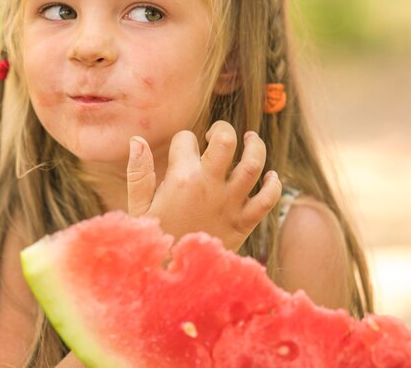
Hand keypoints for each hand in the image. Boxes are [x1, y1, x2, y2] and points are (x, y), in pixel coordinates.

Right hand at [126, 120, 281, 251]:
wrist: (175, 280)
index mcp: (180, 179)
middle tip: (217, 134)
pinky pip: (268, 199)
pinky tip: (269, 176)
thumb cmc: (155, 240)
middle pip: (226, 141)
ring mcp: (230, 204)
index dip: (183, 140)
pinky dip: (274, 185)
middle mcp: (208, 186)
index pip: (186, 140)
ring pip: (253, 165)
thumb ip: (138, 174)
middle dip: (223, 129)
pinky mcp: (244, 223)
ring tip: (251, 139)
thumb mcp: (140, 208)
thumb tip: (136, 140)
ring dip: (256, 147)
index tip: (182, 150)